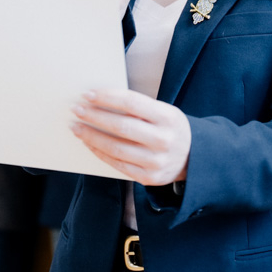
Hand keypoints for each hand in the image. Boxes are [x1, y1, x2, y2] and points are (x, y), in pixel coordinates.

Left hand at [71, 89, 189, 186]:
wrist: (194, 157)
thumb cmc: (170, 129)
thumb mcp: (164, 112)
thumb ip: (138, 108)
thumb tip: (100, 100)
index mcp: (168, 117)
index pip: (131, 103)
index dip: (107, 97)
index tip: (88, 94)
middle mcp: (163, 140)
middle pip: (121, 126)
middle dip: (94, 116)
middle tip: (76, 109)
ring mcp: (156, 161)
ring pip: (115, 148)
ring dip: (91, 136)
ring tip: (77, 127)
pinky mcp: (148, 177)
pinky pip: (117, 164)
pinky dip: (100, 152)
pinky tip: (89, 143)